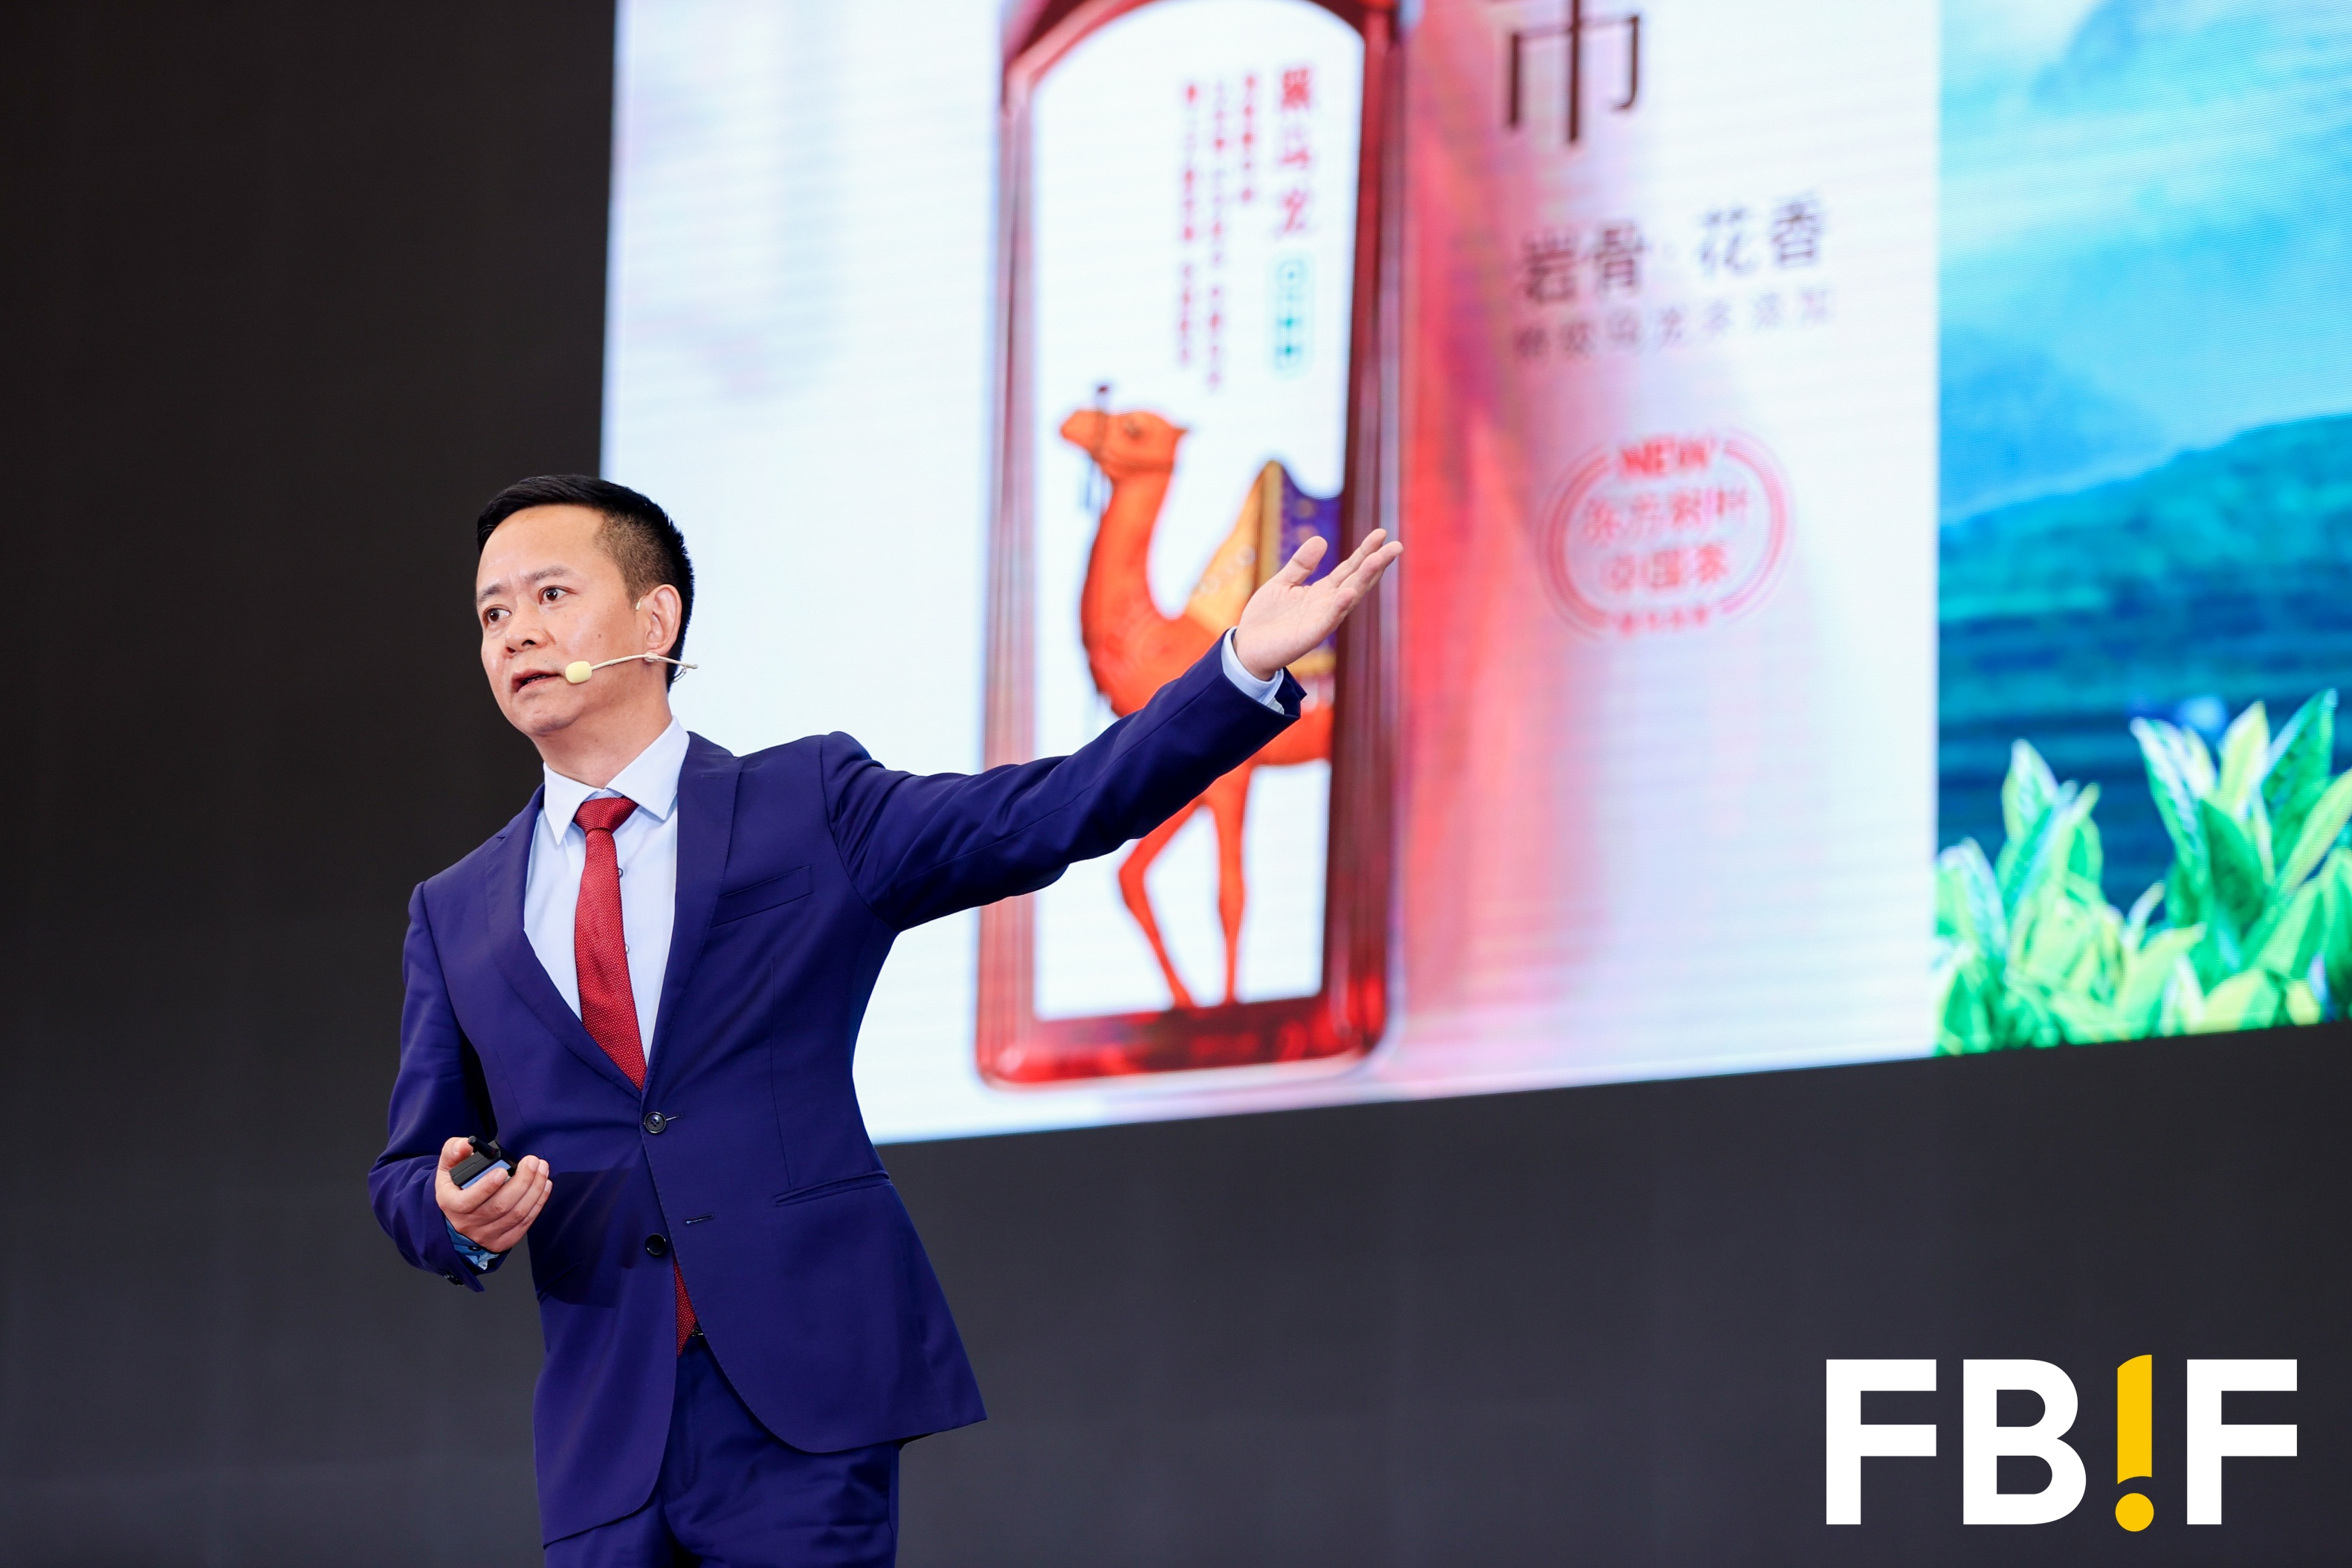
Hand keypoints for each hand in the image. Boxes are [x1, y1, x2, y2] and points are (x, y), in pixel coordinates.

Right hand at [435, 1136, 551, 1254]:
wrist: (458, 1216)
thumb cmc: (456, 1187)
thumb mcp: (447, 1167)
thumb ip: (454, 1151)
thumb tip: (466, 1144)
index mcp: (451, 1204)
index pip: (468, 1201)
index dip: (487, 1187)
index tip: (503, 1170)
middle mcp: (467, 1223)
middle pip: (500, 1207)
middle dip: (522, 1182)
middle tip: (533, 1162)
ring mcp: (485, 1235)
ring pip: (516, 1215)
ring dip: (534, 1190)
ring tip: (542, 1170)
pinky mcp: (502, 1241)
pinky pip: (524, 1225)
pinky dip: (538, 1204)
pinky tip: (544, 1186)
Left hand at [1231, 528, 1401, 680]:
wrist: (1247, 647)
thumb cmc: (1265, 617)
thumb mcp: (1283, 582)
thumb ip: (1301, 564)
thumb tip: (1321, 539)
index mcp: (1322, 591)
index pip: (1349, 568)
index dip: (1365, 551)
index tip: (1381, 533)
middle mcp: (1328, 605)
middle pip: (1357, 580)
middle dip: (1376, 563)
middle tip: (1396, 546)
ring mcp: (1322, 620)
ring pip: (1349, 597)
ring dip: (1365, 579)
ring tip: (1379, 560)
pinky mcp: (1310, 635)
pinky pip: (1328, 620)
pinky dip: (1339, 607)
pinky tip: (1349, 593)